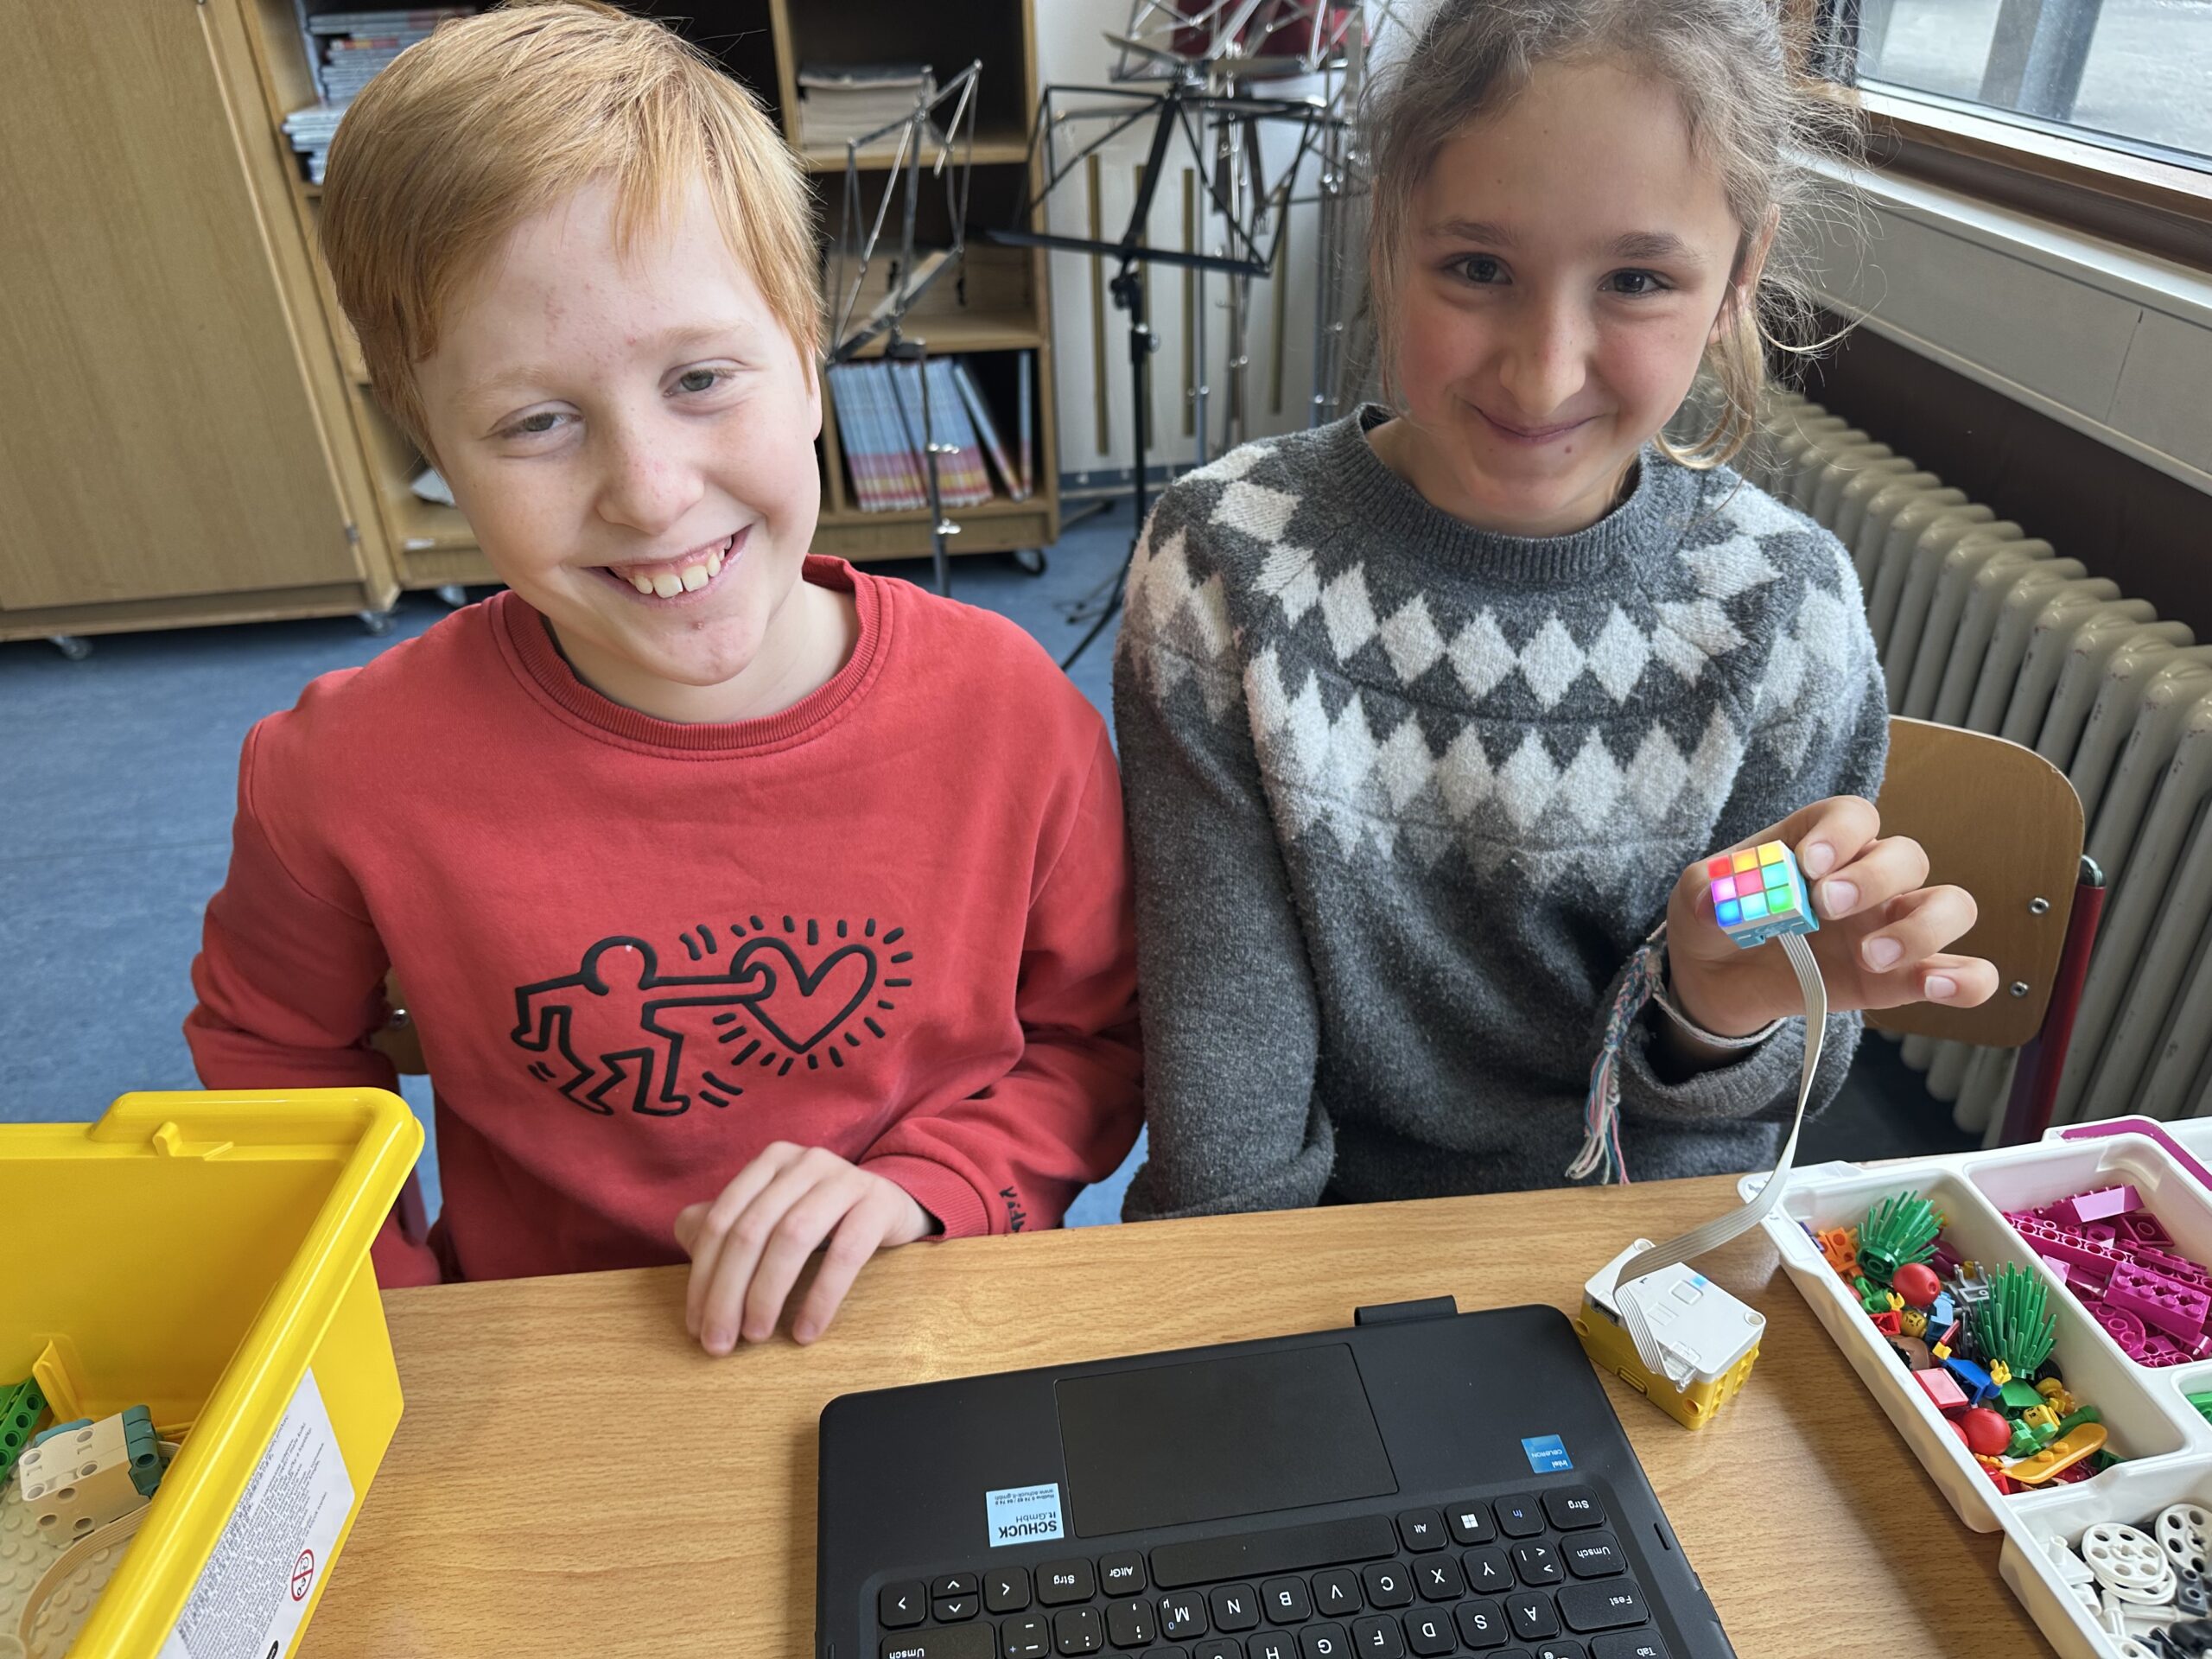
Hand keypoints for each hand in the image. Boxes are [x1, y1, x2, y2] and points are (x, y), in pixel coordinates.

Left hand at [674, 1142, 932, 1352]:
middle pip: (751, 1231)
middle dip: (728, 1293)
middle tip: (720, 1343)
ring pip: (792, 1237)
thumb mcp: (774, 1214)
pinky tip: (805, 1330)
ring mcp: (844, 1178)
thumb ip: (729, 1223)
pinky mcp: (879, 1203)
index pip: (722, 1220)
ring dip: (768, 1294)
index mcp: (770, 1161)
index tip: (697, 1326)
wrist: (892, 1204)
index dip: (703, 1276)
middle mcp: (804, 1162)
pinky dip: (821, 1296)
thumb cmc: (822, 1218)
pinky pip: (846, 1253)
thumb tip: (685, 1236)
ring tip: (756, 1336)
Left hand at [1664, 796, 1999, 1037]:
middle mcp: (1866, 878)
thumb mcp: (1697, 901)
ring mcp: (1891, 927)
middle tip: (1825, 908)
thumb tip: (1716, 900)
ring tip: (1871, 954)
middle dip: (1873, 878)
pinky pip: (1965, 971)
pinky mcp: (1903, 977)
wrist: (1718, 981)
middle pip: (1907, 855)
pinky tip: (1936, 984)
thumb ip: (1708, 894)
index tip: (1808, 863)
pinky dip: (1967, 977)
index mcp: (1819, 844)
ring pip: (1951, 905)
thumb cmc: (1717, 921)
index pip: (1854, 816)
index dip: (1840, 834)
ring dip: (1922, 927)